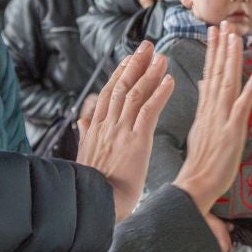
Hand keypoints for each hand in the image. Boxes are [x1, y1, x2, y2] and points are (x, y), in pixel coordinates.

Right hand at [76, 43, 175, 225]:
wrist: (94, 205)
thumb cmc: (91, 187)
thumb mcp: (85, 156)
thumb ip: (85, 134)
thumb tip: (82, 119)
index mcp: (95, 129)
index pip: (108, 94)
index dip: (119, 74)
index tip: (128, 59)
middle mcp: (107, 125)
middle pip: (121, 86)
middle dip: (135, 64)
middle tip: (147, 46)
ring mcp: (121, 131)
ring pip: (135, 94)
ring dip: (150, 73)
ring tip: (162, 57)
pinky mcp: (136, 140)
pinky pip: (149, 111)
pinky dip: (159, 93)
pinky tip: (169, 80)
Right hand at [173, 23, 251, 221]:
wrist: (195, 183)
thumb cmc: (200, 161)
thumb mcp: (199, 127)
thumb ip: (203, 104)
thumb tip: (204, 84)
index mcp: (205, 108)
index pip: (209, 73)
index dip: (213, 51)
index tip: (215, 32)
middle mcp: (212, 109)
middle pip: (218, 72)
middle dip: (222, 46)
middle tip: (224, 23)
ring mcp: (222, 118)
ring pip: (228, 82)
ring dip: (232, 59)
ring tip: (235, 37)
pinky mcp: (232, 131)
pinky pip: (242, 107)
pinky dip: (249, 90)